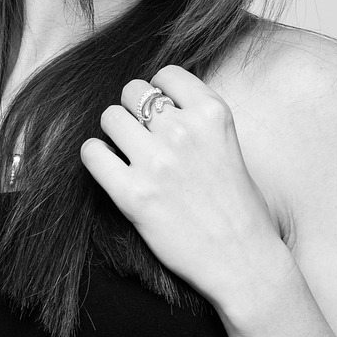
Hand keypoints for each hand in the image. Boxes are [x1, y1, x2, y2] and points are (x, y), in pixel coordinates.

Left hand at [80, 65, 288, 314]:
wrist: (244, 261)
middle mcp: (183, 131)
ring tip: (128, 156)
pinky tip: (111, 170)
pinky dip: (97, 158)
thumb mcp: (228, 144)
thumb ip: (196, 119)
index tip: (161, 114)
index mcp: (213, 114)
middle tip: (143, 139)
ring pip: (110, 118)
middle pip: (132, 92)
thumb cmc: (238, 207)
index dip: (159, 93)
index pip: (166, 75)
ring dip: (115, 134)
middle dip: (134, 112)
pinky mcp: (133, 195)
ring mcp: (156, 162)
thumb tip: (154, 102)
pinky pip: (92, 153)